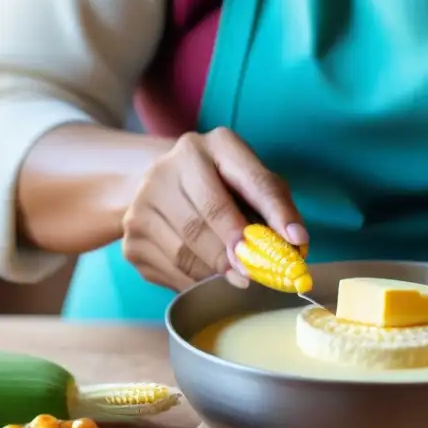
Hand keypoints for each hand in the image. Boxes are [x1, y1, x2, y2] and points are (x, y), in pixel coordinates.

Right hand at [121, 127, 306, 291]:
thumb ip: (275, 207)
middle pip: (207, 219)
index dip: (275, 213)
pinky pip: (168, 268)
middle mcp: (171, 166)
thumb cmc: (222, 187)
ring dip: (216, 271)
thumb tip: (296, 244)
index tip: (295, 241)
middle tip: (258, 273)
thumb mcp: (252, 184)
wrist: (162, 188)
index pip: (251, 180)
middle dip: (237, 252)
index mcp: (214, 146)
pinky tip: (208, 277)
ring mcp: (144, 200)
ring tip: (238, 278)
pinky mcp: (131, 235)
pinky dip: (194, 281)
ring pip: (184, 250)